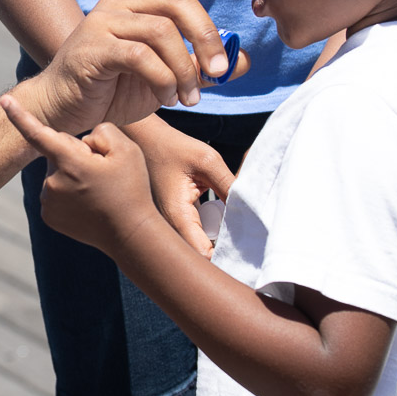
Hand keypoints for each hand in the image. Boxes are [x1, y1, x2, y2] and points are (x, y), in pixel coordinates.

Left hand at [2, 99, 166, 256]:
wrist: (131, 234)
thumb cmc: (131, 189)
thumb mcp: (126, 149)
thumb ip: (100, 131)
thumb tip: (80, 142)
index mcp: (70, 162)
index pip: (38, 134)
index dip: (19, 115)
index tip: (3, 100)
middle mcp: (52, 182)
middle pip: (57, 151)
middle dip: (75, 153)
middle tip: (103, 172)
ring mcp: (48, 201)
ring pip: (56, 172)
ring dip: (72, 174)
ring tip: (98, 190)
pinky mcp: (48, 216)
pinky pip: (54, 191)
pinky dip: (68, 192)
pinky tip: (88, 202)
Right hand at [16, 0, 248, 134]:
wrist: (63, 109)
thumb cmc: (113, 91)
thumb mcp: (168, 81)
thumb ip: (201, 69)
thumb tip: (242, 61)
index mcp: (144, 6)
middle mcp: (123, 4)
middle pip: (179, 1)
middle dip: (207, 37)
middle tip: (219, 71)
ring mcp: (104, 21)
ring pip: (162, 31)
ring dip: (184, 68)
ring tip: (188, 97)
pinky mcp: (93, 46)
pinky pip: (141, 56)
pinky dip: (163, 79)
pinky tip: (165, 98)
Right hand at [125, 116, 234, 257]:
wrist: (144, 140)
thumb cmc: (172, 147)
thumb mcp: (208, 161)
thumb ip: (231, 185)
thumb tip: (252, 208)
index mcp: (177, 216)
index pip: (203, 255)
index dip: (226, 255)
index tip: (248, 246)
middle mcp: (170, 226)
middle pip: (202, 255)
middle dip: (226, 247)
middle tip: (248, 235)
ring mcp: (170, 225)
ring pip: (198, 245)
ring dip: (218, 237)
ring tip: (236, 222)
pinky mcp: (173, 219)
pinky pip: (195, 234)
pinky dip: (210, 227)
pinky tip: (221, 213)